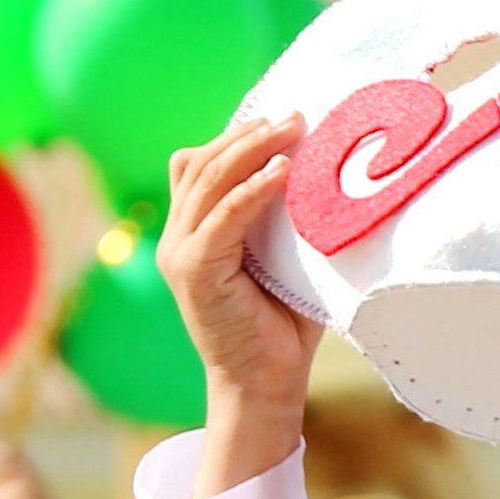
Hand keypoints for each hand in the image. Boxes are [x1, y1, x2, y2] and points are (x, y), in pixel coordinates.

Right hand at [160, 114, 318, 494]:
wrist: (263, 384)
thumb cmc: (281, 326)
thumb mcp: (283, 260)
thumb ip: (283, 219)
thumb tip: (323, 171)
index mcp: (192, 233)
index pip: (199, 165)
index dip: (234, 135)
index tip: (281, 117)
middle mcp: (176, 239)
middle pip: (202, 163)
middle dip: (248, 133)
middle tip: (294, 114)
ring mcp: (180, 254)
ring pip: (209, 181)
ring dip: (251, 149)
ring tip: (292, 128)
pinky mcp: (193, 271)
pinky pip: (222, 216)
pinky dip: (252, 189)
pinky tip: (283, 171)